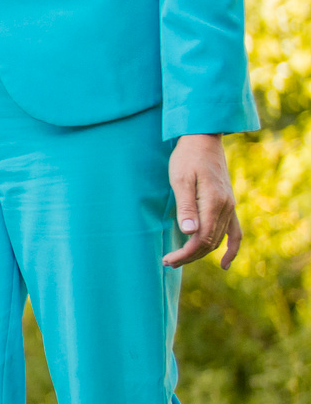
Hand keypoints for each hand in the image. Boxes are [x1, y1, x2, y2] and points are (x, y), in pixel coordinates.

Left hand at [164, 134, 241, 269]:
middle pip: (210, 242)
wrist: (203, 140)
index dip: (185, 253)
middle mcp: (226, 208)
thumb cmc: (187, 158)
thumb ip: (186, 207)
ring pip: (219, 239)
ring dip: (201, 253)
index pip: (202, 239)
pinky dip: (232, 248)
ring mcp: (230, 206)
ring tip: (180, 260)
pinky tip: (225, 263)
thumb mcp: (180, 180)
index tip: (167, 260)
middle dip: (189, 256)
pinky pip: (236, 232)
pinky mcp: (229, 204)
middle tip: (167, 263)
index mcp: (214, 203)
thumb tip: (190, 233)